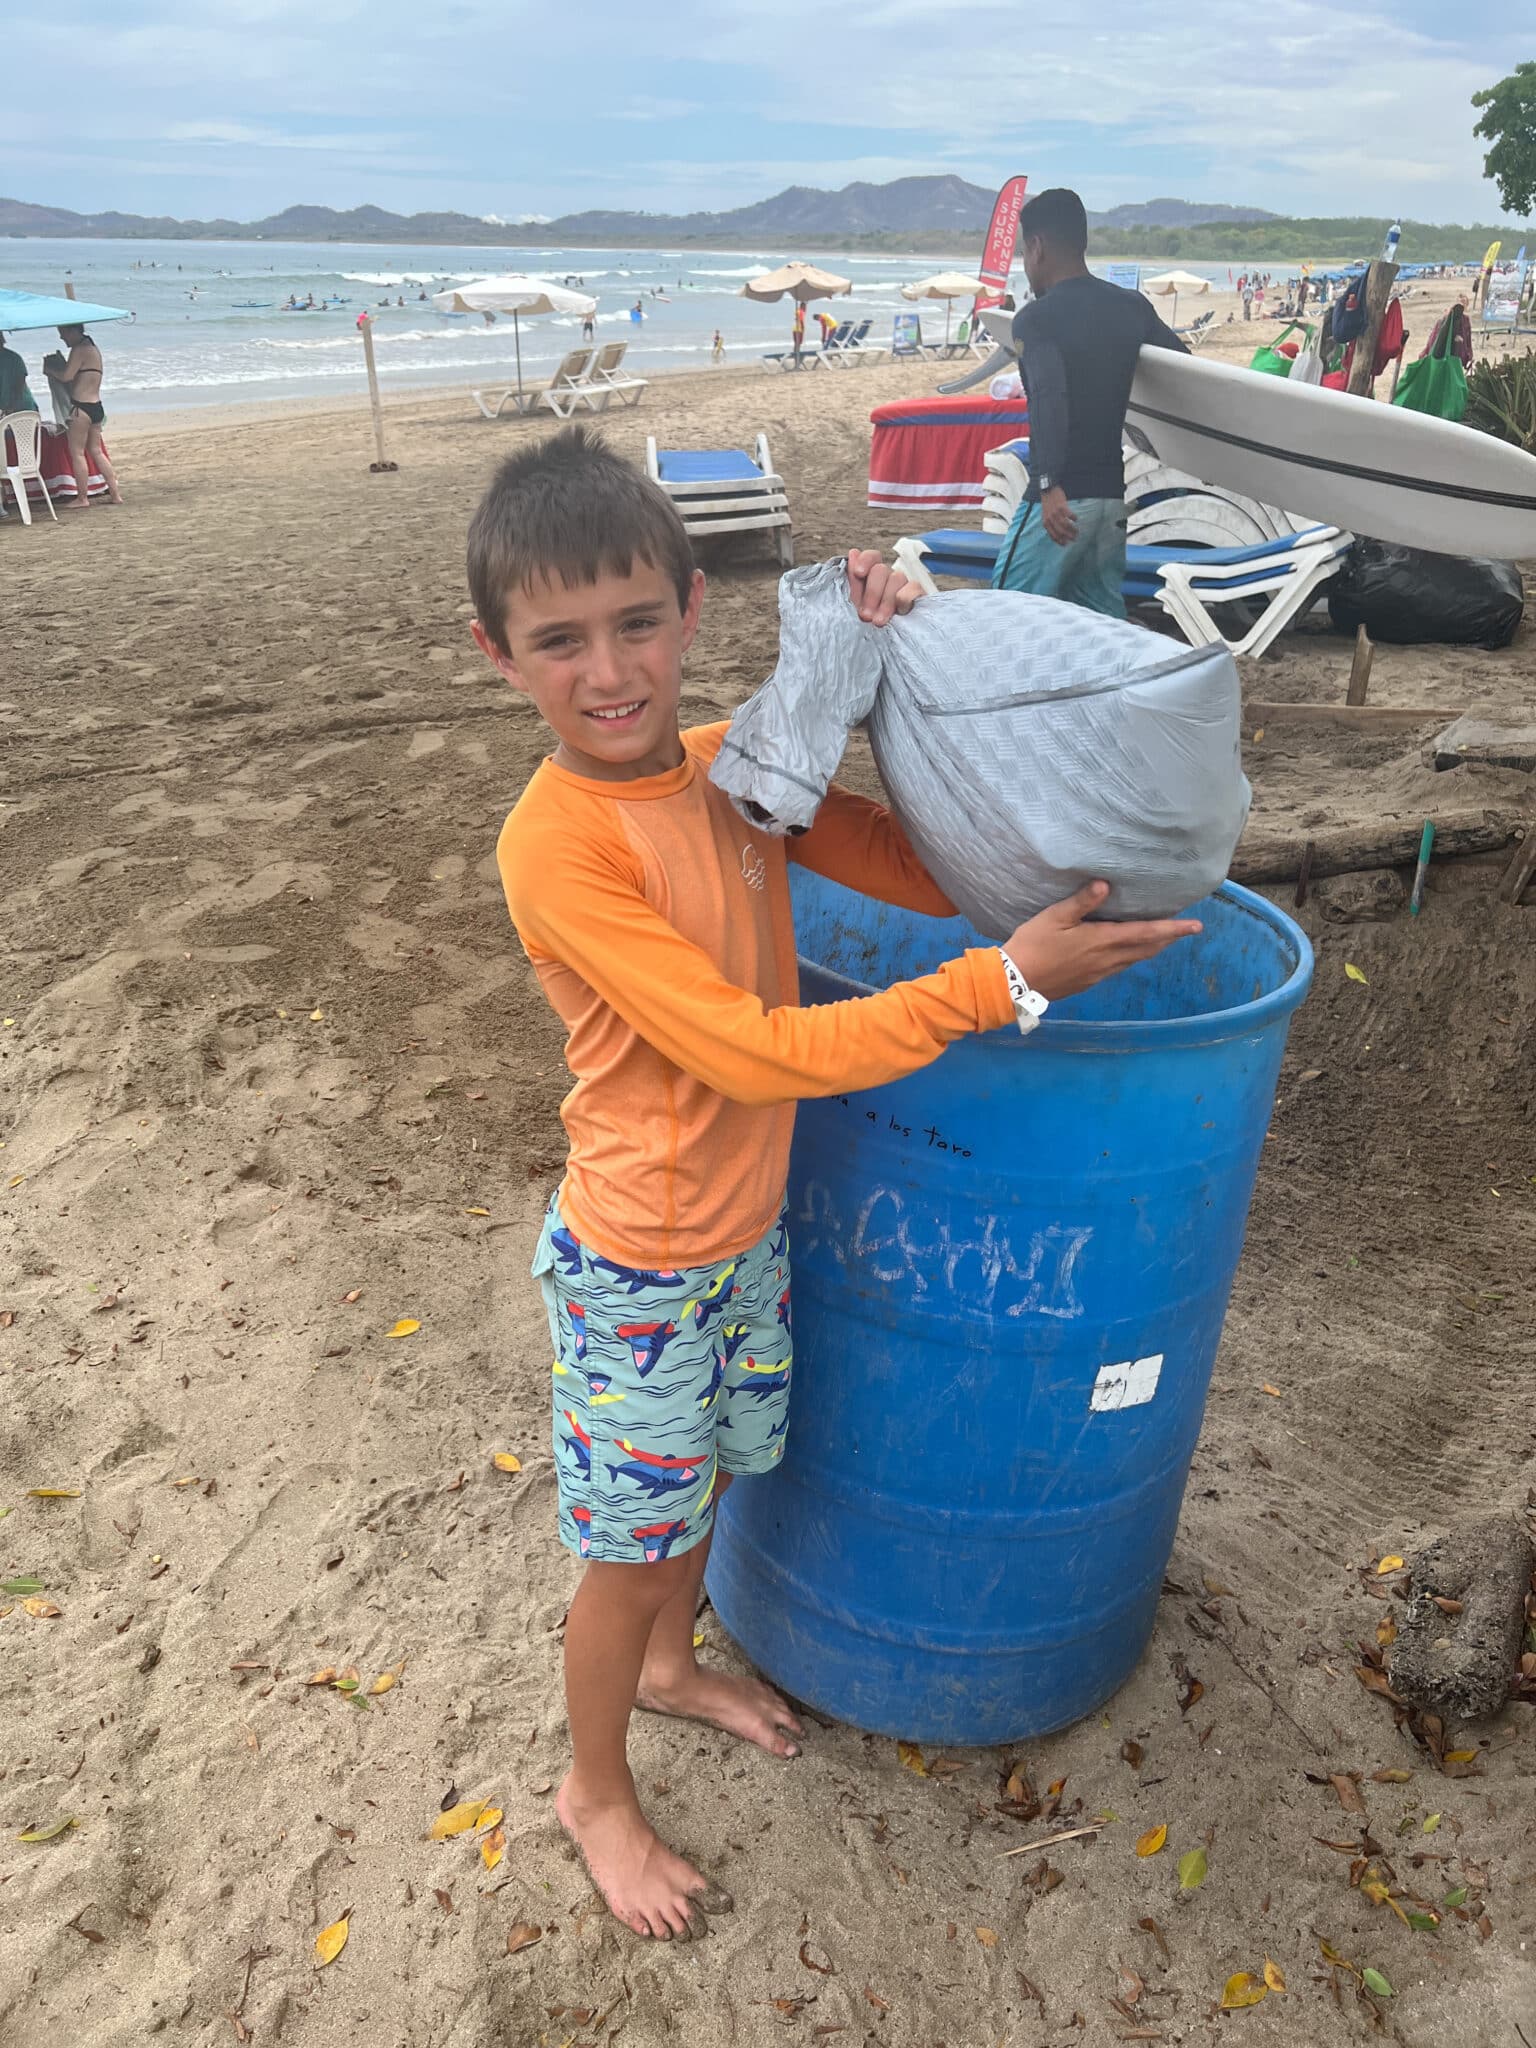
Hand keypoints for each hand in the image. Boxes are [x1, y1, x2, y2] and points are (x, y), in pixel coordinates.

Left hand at [845, 549, 922, 624]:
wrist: (883, 649)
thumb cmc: (867, 626)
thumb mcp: (853, 606)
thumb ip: (852, 582)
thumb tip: (853, 552)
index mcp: (871, 578)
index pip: (872, 557)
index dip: (865, 560)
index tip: (859, 573)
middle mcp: (887, 579)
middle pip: (881, 569)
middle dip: (872, 592)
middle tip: (865, 615)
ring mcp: (903, 587)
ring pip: (896, 578)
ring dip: (885, 601)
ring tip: (878, 622)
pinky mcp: (917, 598)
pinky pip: (914, 588)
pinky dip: (905, 598)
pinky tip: (899, 612)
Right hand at [1003, 882, 1201, 1002]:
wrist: (1014, 983)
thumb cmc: (1032, 945)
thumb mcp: (1054, 917)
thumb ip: (1081, 902)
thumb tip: (1105, 884)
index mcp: (1102, 941)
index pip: (1146, 933)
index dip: (1173, 929)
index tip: (1196, 926)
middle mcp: (1107, 960)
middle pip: (1146, 949)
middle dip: (1167, 939)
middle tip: (1185, 930)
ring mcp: (1098, 974)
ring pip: (1134, 960)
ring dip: (1151, 949)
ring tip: (1162, 939)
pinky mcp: (1088, 982)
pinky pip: (1118, 968)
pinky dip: (1132, 957)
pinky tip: (1127, 954)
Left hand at [1040, 486, 1077, 546]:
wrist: (1048, 490)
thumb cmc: (1048, 504)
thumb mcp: (1046, 515)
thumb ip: (1050, 524)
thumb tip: (1057, 534)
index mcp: (1046, 523)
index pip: (1053, 536)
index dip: (1060, 541)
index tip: (1066, 544)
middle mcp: (1050, 519)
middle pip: (1061, 532)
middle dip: (1068, 537)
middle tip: (1075, 539)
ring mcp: (1056, 513)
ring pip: (1066, 525)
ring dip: (1073, 530)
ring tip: (1077, 531)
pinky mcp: (1062, 506)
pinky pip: (1070, 515)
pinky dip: (1074, 518)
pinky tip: (1076, 519)